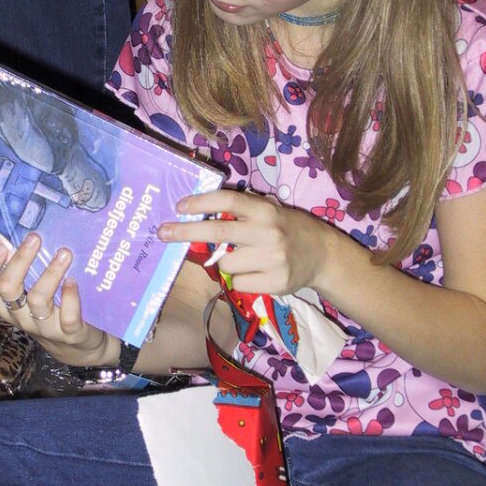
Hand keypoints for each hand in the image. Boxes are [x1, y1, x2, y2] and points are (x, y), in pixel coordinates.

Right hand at [0, 232, 115, 367]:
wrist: (78, 348)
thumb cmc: (51, 312)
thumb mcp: (31, 295)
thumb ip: (24, 272)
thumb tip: (18, 237)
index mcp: (6, 306)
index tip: (1, 246)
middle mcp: (20, 317)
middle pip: (8, 288)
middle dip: (20, 260)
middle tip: (35, 238)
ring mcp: (44, 328)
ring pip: (38, 300)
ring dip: (51, 273)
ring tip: (64, 253)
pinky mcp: (69, 334)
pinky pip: (68, 316)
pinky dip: (70, 297)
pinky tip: (73, 281)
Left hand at [158, 190, 336, 297]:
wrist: (322, 255)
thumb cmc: (286, 230)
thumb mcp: (268, 212)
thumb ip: (240, 214)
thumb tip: (195, 217)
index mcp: (264, 210)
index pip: (228, 201)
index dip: (201, 202)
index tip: (179, 206)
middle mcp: (269, 232)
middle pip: (218, 233)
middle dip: (185, 232)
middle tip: (163, 233)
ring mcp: (273, 258)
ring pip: (225, 264)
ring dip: (225, 263)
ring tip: (246, 259)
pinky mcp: (276, 282)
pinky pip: (239, 284)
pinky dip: (241, 280)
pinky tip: (257, 273)